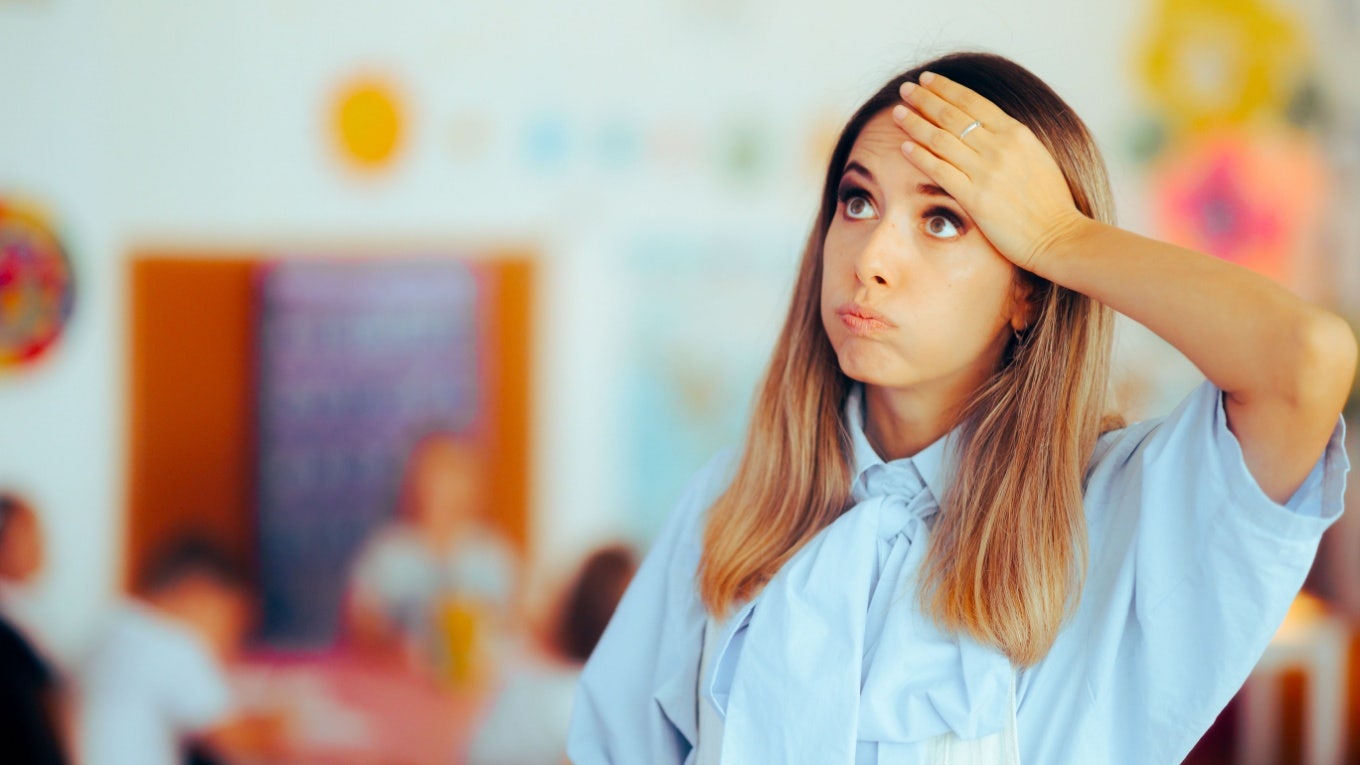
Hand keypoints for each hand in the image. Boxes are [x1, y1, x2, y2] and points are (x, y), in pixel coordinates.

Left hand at [891, 71, 1089, 273]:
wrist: (1060, 235)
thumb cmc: (1051, 202)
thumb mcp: (1036, 156)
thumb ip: (1011, 140)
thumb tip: (987, 128)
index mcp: (1016, 132)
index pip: (972, 101)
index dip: (945, 88)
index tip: (927, 79)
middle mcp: (999, 146)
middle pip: (952, 115)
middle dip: (925, 98)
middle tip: (906, 89)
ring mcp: (986, 171)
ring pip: (941, 139)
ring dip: (915, 123)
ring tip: (898, 112)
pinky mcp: (975, 197)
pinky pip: (940, 170)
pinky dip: (920, 156)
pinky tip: (904, 147)